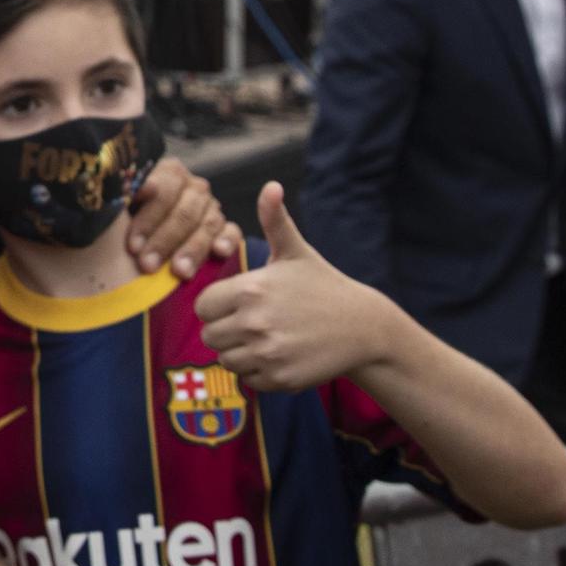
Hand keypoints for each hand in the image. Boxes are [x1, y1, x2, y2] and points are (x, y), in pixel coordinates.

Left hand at [127, 157, 240, 278]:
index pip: (163, 190)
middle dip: (165, 241)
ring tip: (179, 272)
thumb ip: (122, 197)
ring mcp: (211, 207)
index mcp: (167, 174)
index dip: (147, 219)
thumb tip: (125, 188)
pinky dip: (227, 241)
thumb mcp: (120, 210)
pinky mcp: (225, 228)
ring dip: (193, 248)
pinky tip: (219, 252)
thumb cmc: (124, 224)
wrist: (138, 243)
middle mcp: (192, 187)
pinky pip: (232, 232)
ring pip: (208, 223)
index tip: (132, 246)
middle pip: (185, 211)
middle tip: (147, 266)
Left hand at [195, 182, 398, 392]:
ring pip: (226, 359)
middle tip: (255, 322)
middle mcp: (254, 323)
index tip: (238, 303)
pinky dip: (258, 372)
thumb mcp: (295, 252)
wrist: (363, 327)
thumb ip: (275, 220)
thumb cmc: (322, 286)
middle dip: (226, 330)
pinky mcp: (279, 378)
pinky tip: (279, 355)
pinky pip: (247, 379)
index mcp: (251, 289)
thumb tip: (271, 186)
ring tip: (267, 338)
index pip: (202, 307)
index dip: (217, 305)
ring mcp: (267, 353)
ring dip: (240, 352)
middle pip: (210, 335)